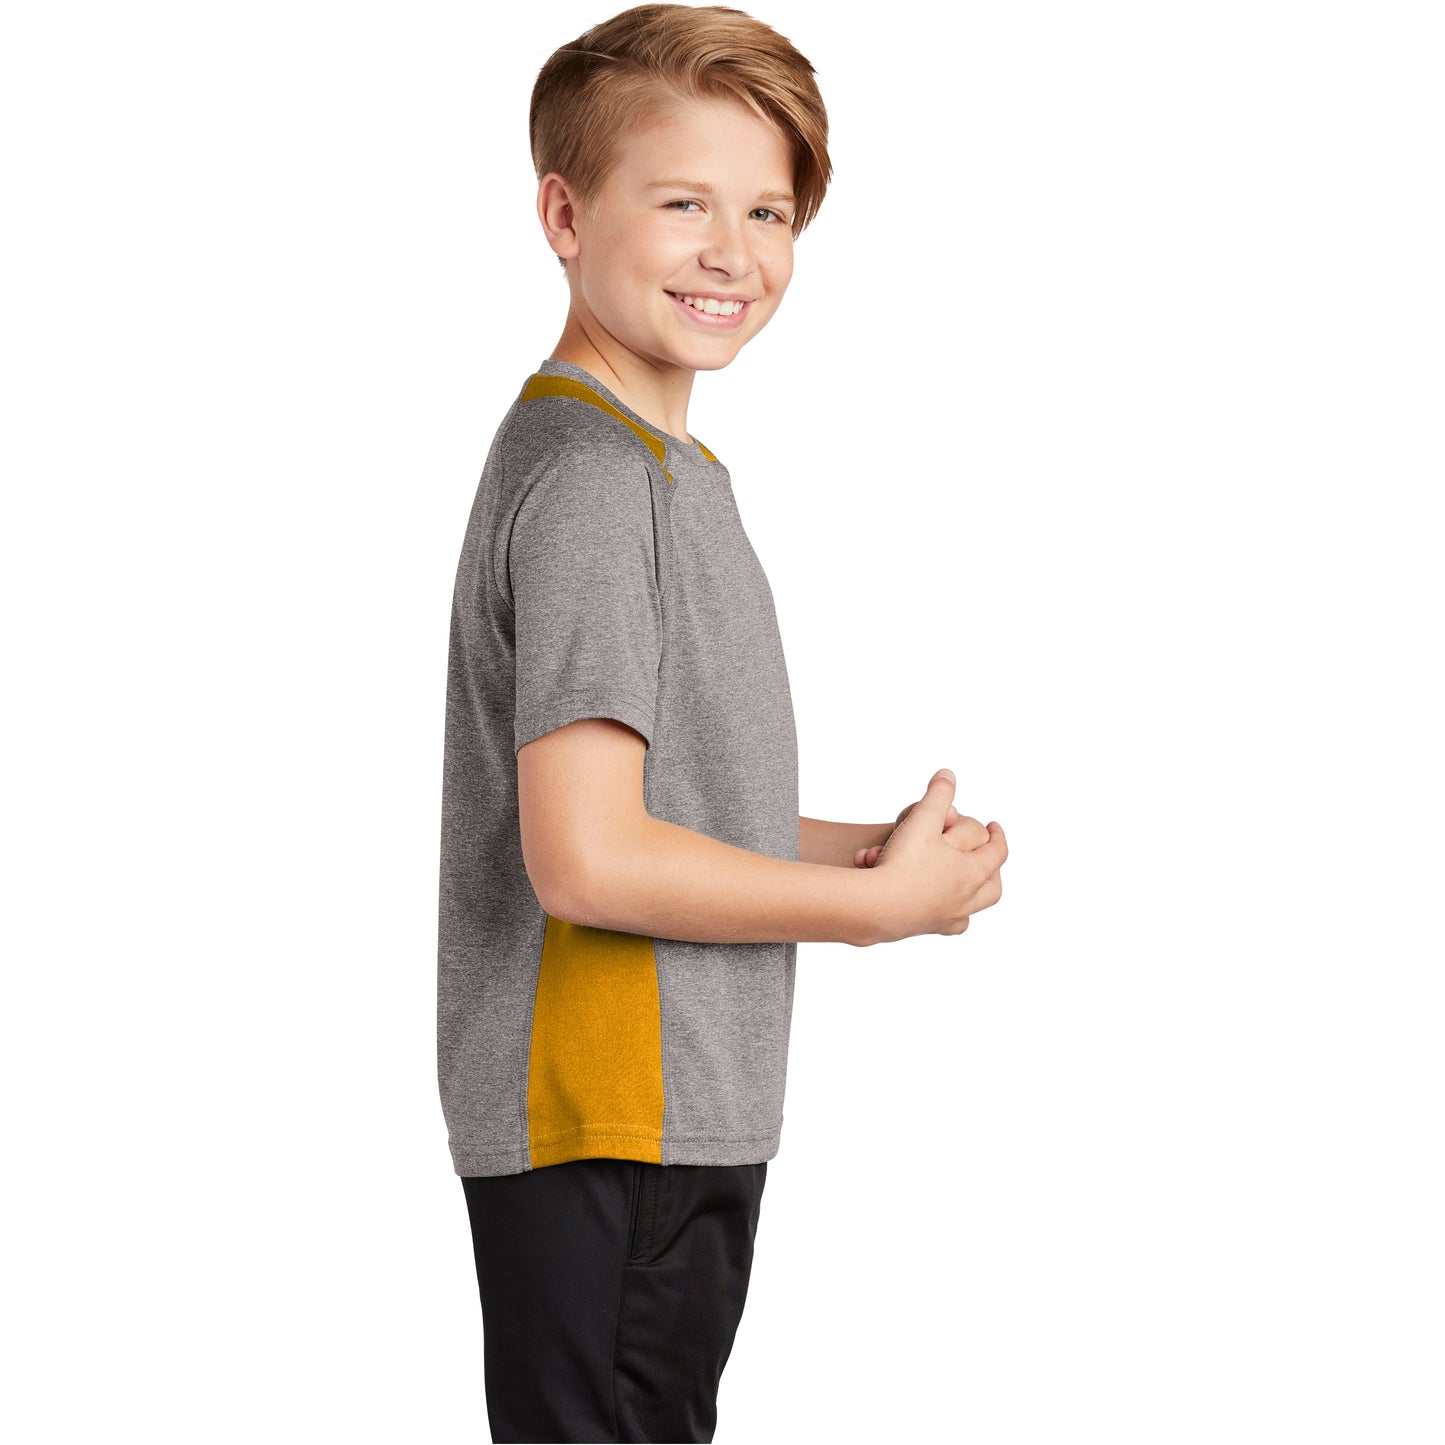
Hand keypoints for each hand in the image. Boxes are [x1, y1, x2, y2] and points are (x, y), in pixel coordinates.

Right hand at [862, 768, 1006, 941]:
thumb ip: (937, 794)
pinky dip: (950, 916)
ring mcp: (947, 918)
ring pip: (973, 908)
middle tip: (984, 855)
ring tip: (966, 882)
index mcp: (972, 873)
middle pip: (993, 886)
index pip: (998, 852)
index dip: (997, 835)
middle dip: (991, 868)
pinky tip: (939, 907)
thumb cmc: (901, 863)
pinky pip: (949, 926)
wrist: (873, 908)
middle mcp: (965, 900)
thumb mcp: (923, 819)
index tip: (993, 826)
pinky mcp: (926, 928)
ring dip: (975, 894)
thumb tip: (948, 774)